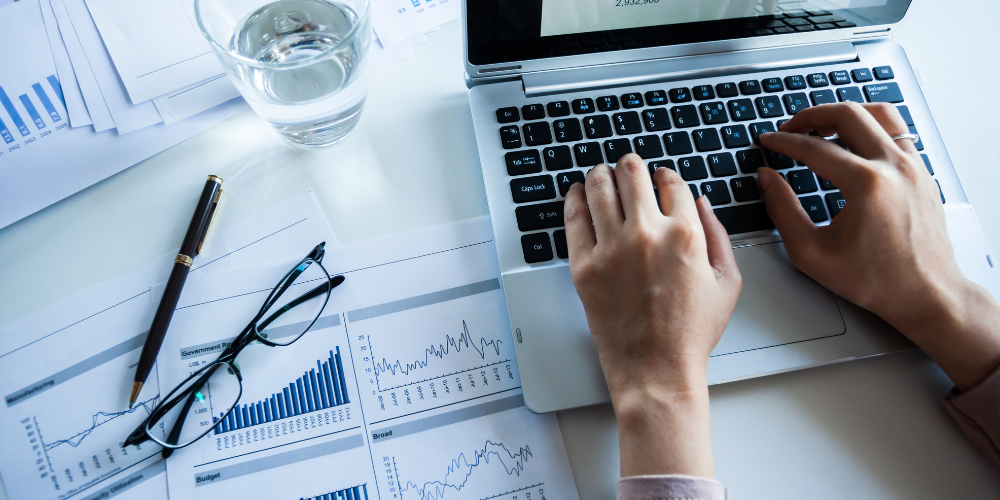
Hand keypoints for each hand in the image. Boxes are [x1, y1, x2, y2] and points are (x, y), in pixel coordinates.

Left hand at [563, 154, 741, 476]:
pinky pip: (574, 218)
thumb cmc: (691, 333)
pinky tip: (577, 193)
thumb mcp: (727, 282)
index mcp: (686, 234)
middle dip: (631, 165)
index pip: (672, 183)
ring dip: (601, 174)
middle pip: (632, 174)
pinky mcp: (584, 265)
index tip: (661, 178)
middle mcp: (646, 233)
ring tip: (600, 174)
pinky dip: (574, 198)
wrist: (656, 369)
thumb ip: (718, 235)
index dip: (666, 176)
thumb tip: (701, 202)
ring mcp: (611, 248)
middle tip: (627, 167)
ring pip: (599, 187)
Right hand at [759, 102, 999, 390]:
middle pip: (847, 115)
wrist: (925, 294)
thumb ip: (782, 210)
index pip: (814, 147)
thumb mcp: (812, 253)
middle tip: (790, 128)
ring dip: (844, 114)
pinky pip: (897, 131)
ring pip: (878, 113)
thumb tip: (767, 179)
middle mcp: (894, 167)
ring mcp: (913, 166)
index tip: (768, 141)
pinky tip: (853, 142)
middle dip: (811, 116)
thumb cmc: (876, 280)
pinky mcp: (922, 172)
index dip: (783, 141)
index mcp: (866, 185)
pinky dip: (870, 127)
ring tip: (822, 126)